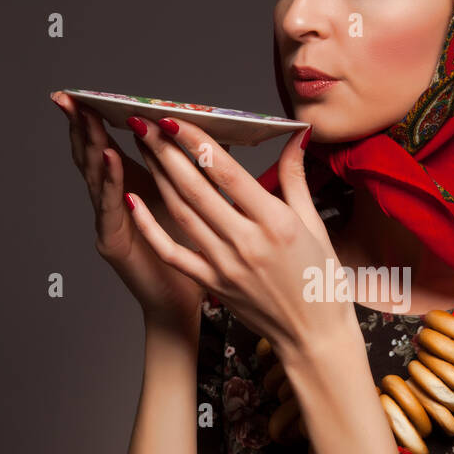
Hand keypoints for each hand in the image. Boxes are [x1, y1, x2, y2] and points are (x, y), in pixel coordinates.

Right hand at [51, 91, 215, 330]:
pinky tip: (110, 159)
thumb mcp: (194, 202)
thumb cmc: (188, 253)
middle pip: (91, 156)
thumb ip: (200, 167)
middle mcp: (112, 201)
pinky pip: (109, 208)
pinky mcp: (112, 242)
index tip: (89, 92)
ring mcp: (108, 221)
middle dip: (81, 125)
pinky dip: (109, 182)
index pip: (108, 144)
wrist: (180, 302)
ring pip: (95, 178)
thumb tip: (216, 131)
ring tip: (87, 118)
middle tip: (72, 97)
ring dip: (91, 146)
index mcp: (129, 187)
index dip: (97, 119)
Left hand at [120, 114, 355, 358]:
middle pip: (195, 188)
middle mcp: (247, 242)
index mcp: (276, 223)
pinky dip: (149, 227)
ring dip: (157, 177)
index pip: (227, 173)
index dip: (196, 143)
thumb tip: (296, 135)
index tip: (174, 118)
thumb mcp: (315, 224)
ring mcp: (225, 266)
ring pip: (180, 213)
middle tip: (142, 122)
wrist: (314, 335)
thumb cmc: (320, 279)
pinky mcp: (212, 284)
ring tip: (140, 147)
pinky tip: (133, 202)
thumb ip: (295, 178)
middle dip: (165, 151)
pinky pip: (173, 252)